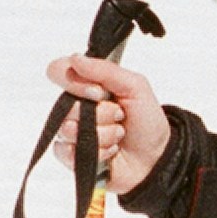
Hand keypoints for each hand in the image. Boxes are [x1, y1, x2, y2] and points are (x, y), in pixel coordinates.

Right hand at [45, 53, 171, 194]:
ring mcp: (72, 132)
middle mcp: (76, 107)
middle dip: (100, 114)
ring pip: (68, 130)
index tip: (99, 92)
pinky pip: (67, 152)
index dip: (75, 82)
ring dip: (102, 134)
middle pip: (65, 105)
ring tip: (118, 135)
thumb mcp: (136, 87)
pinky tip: (110, 151)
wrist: (157, 158)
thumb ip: (106, 70)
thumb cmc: (147, 122)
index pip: (59, 71)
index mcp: (88, 85)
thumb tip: (76, 59)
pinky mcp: (71, 157)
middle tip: (120, 117)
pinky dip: (97, 152)